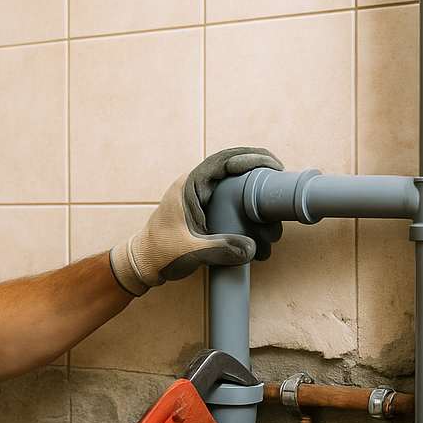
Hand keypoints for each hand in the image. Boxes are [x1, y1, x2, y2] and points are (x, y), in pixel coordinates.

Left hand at [109, 147, 284, 295]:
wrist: (143, 264)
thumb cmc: (160, 254)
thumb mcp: (190, 252)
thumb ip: (220, 249)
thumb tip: (252, 249)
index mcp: (188, 187)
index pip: (221, 162)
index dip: (247, 159)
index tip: (270, 164)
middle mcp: (194, 187)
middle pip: (229, 166)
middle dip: (255, 167)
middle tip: (279, 172)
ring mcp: (198, 197)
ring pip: (230, 181)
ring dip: (251, 184)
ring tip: (273, 191)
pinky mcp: (203, 209)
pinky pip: (227, 196)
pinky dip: (244, 199)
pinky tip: (259, 210)